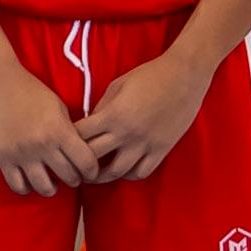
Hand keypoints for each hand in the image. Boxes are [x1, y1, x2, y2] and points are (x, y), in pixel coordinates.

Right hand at [0, 63, 100, 195]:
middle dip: (74, 179)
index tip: (90, 172)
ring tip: (51, 183)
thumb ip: (69, 130)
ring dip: (51, 188)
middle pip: (69, 177)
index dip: (92, 171)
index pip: (87, 162)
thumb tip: (82, 150)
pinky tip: (29, 180)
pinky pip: (18, 186)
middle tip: (71, 176)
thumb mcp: (58, 106)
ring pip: (44, 187)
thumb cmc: (29, 89)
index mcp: (60, 130)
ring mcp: (22, 153)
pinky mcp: (3, 157)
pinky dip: (26, 187)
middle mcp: (43, 144)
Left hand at [78, 52, 210, 182]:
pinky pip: (141, 172)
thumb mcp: (118, 85)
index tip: (66, 142)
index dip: (69, 140)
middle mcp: (127, 133)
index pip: (81, 135)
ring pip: (117, 172)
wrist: (185, 75)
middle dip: (79, 163)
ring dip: (102, 176)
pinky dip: (129, 174)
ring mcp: (145, 144)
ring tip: (95, 175)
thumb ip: (102, 107)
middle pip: (93, 158)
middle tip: (73, 165)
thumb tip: (90, 124)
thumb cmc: (150, 75)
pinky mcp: (161, 149)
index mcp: (113, 114)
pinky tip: (124, 169)